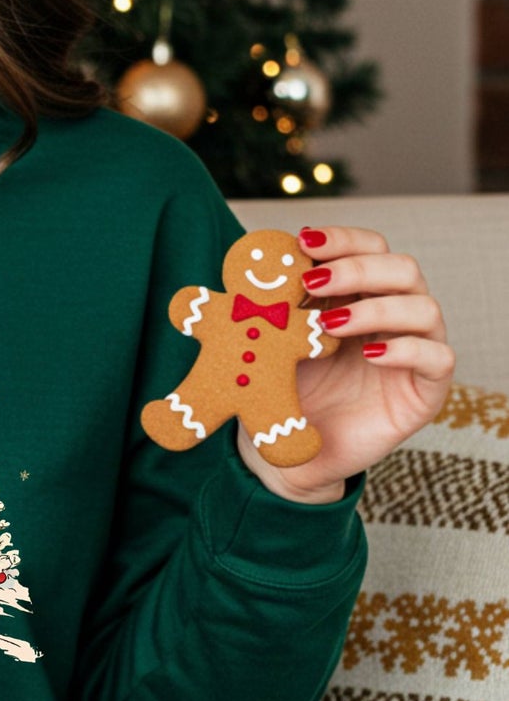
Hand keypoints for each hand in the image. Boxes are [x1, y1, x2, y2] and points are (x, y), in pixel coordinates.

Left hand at [235, 224, 455, 502]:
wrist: (289, 460)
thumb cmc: (286, 397)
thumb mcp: (275, 347)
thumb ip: (278, 308)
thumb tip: (262, 263)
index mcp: (360, 300)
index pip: (370, 250)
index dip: (343, 240)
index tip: (303, 242)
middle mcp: (393, 320)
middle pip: (402, 269)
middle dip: (357, 268)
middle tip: (313, 280)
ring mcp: (414, 354)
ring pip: (423, 308)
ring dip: (376, 308)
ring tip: (330, 324)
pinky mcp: (425, 392)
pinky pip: (438, 359)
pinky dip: (407, 350)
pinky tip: (370, 355)